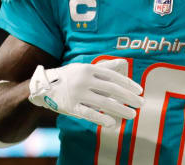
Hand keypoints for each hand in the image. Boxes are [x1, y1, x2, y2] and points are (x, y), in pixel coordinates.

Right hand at [28, 60, 143, 127]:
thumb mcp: (85, 67)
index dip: (128, 84)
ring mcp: (78, 94)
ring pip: (104, 103)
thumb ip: (104, 67)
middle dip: (129, 97)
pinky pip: (88, 113)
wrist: (42, 85)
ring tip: (132, 115)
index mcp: (90, 69)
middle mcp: (85, 80)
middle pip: (112, 90)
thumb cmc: (70, 76)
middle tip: (142, 103)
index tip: (140, 91)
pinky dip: (101, 118)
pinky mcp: (71, 107)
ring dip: (121, 109)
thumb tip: (123, 62)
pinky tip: (113, 123)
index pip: (114, 77)